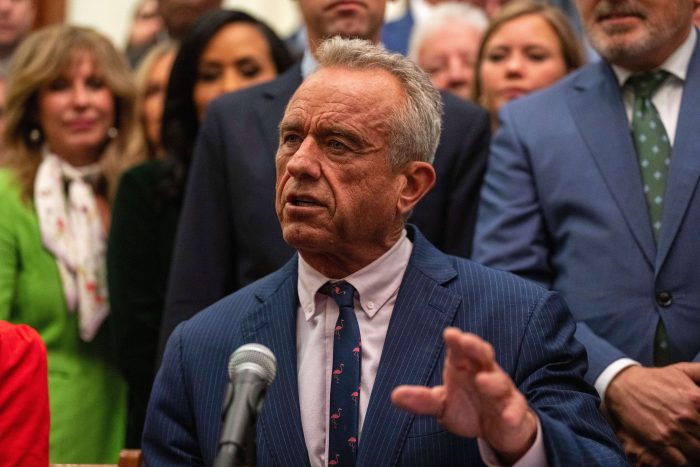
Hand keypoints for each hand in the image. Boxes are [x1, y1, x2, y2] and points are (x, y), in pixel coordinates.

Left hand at [391, 328, 536, 463]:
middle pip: (483, 355)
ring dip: (492, 381)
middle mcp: (485, 373)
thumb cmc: (469, 408)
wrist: (499, 429)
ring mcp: (501, 392)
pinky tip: (506, 415)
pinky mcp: (514, 411)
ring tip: (482, 381)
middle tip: (466, 342)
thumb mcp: (443, 405)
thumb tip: (395, 396)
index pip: (461, 349)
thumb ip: (423, 400)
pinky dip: (512, 412)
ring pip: (500, 382)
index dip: (457, 341)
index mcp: (465, 367)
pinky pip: (515, 410)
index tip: (450, 334)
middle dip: (476, 347)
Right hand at [606, 363, 699, 463]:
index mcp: (697, 399)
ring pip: (699, 453)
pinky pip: (682, 462)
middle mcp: (687, 417)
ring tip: (696, 445)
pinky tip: (688, 456)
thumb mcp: (683, 370)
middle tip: (699, 434)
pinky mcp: (658, 442)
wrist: (623, 386)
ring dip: (699, 452)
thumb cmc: (655, 380)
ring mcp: (672, 431)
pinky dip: (688, 462)